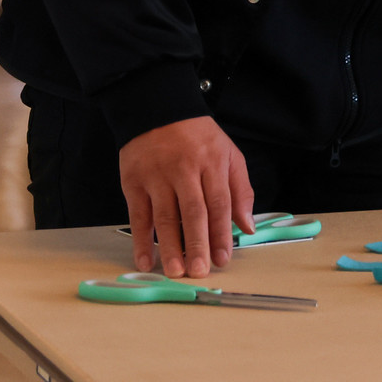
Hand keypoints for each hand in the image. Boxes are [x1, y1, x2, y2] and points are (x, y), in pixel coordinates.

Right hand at [117, 117, 254, 278]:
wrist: (158, 110)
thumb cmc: (198, 136)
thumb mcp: (229, 154)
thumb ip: (240, 190)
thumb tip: (247, 226)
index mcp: (212, 163)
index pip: (220, 203)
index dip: (222, 233)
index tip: (223, 258)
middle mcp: (185, 170)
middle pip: (193, 212)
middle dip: (198, 244)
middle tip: (200, 271)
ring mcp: (157, 177)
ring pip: (166, 217)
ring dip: (170, 247)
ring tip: (176, 272)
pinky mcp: (134, 182)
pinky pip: (138, 216)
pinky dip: (141, 240)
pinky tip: (145, 260)